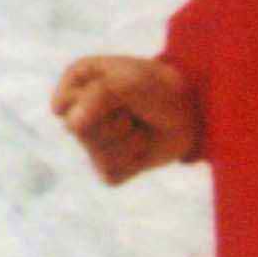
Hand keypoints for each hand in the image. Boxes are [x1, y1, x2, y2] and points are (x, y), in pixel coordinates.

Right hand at [52, 54, 196, 182]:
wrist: (192, 110)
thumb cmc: (157, 88)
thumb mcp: (128, 81)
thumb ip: (96, 96)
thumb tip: (73, 125)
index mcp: (76, 84)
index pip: (66, 105)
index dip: (94, 101)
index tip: (117, 88)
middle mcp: (78, 113)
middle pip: (78, 131)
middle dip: (115, 121)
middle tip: (134, 110)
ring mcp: (92, 143)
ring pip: (98, 154)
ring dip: (129, 142)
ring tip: (142, 127)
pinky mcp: (109, 167)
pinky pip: (111, 175)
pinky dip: (133, 164)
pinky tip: (143, 148)